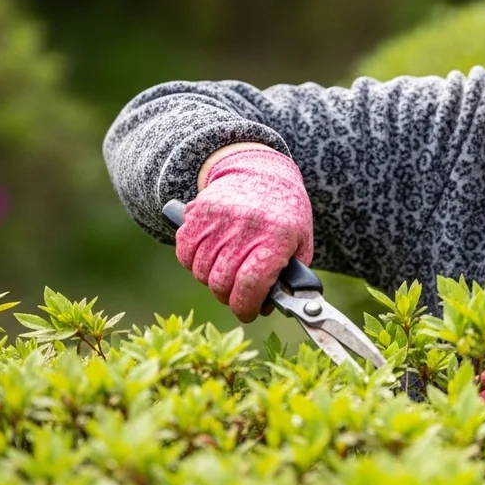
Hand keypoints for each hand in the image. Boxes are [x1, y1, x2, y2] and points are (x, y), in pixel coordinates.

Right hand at [174, 147, 313, 322]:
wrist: (261, 172)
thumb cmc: (284, 215)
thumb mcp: (300, 244)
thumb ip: (289, 278)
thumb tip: (268, 307)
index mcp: (275, 237)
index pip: (250, 283)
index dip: (245, 307)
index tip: (247, 312)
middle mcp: (244, 227)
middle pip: (222, 282)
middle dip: (229, 297)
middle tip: (238, 294)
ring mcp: (217, 219)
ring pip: (200, 272)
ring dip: (211, 280)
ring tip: (226, 270)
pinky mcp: (197, 213)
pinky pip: (184, 254)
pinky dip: (193, 262)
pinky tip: (210, 256)